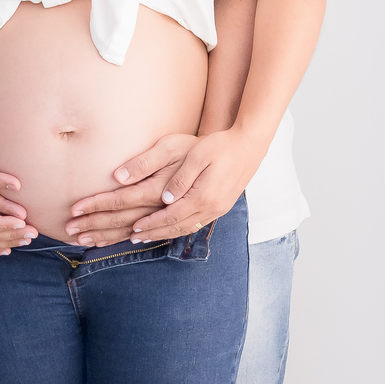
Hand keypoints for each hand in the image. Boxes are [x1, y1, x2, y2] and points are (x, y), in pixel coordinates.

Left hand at [64, 132, 194, 246]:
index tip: (74, 210)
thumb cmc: (202, 148)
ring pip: (137, 232)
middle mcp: (166, 208)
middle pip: (124, 222)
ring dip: (110, 237)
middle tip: (70, 231)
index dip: (96, 205)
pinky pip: (155, 234)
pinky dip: (135, 238)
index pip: (121, 201)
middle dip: (95, 226)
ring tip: (85, 241)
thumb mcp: (173, 147)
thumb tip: (118, 177)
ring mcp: (176, 217)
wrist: (236, 159)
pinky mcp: (184, 218)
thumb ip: (146, 163)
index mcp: (160, 190)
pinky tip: (124, 241)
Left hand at [126, 128, 265, 243]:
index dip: (152, 223)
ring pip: (188, 228)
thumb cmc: (221, 146)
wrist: (249, 145)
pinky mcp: (222, 206)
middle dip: (155, 233)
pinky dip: (181, 228)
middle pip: (178, 227)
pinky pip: (198, 223)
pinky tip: (172, 227)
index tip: (135, 227)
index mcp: (204, 196)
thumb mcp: (197, 156)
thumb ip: (180, 179)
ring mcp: (219, 209)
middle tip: (135, 238)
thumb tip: (164, 199)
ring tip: (149, 236)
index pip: (172, 216)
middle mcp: (212, 207)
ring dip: (167, 233)